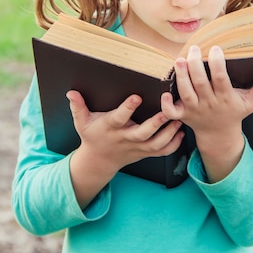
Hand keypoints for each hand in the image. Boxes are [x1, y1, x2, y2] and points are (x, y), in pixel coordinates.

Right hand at [67, 91, 183, 206]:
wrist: (99, 160)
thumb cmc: (92, 136)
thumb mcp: (82, 122)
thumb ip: (78, 107)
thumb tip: (71, 92)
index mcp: (111, 128)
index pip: (119, 118)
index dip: (127, 108)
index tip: (136, 97)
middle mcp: (125, 138)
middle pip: (142, 134)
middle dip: (156, 123)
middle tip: (167, 111)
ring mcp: (137, 148)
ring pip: (155, 144)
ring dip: (169, 134)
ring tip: (179, 120)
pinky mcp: (145, 153)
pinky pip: (161, 152)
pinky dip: (173, 145)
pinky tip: (181, 134)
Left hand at [161, 45, 252, 181]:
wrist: (219, 136)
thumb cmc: (234, 114)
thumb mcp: (250, 103)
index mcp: (225, 98)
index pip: (220, 79)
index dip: (217, 64)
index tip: (215, 49)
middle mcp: (208, 103)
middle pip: (200, 84)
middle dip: (195, 65)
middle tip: (193, 49)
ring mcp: (194, 110)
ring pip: (185, 93)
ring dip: (181, 77)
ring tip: (179, 60)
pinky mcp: (183, 115)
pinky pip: (172, 112)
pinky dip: (166, 104)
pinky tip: (165, 90)